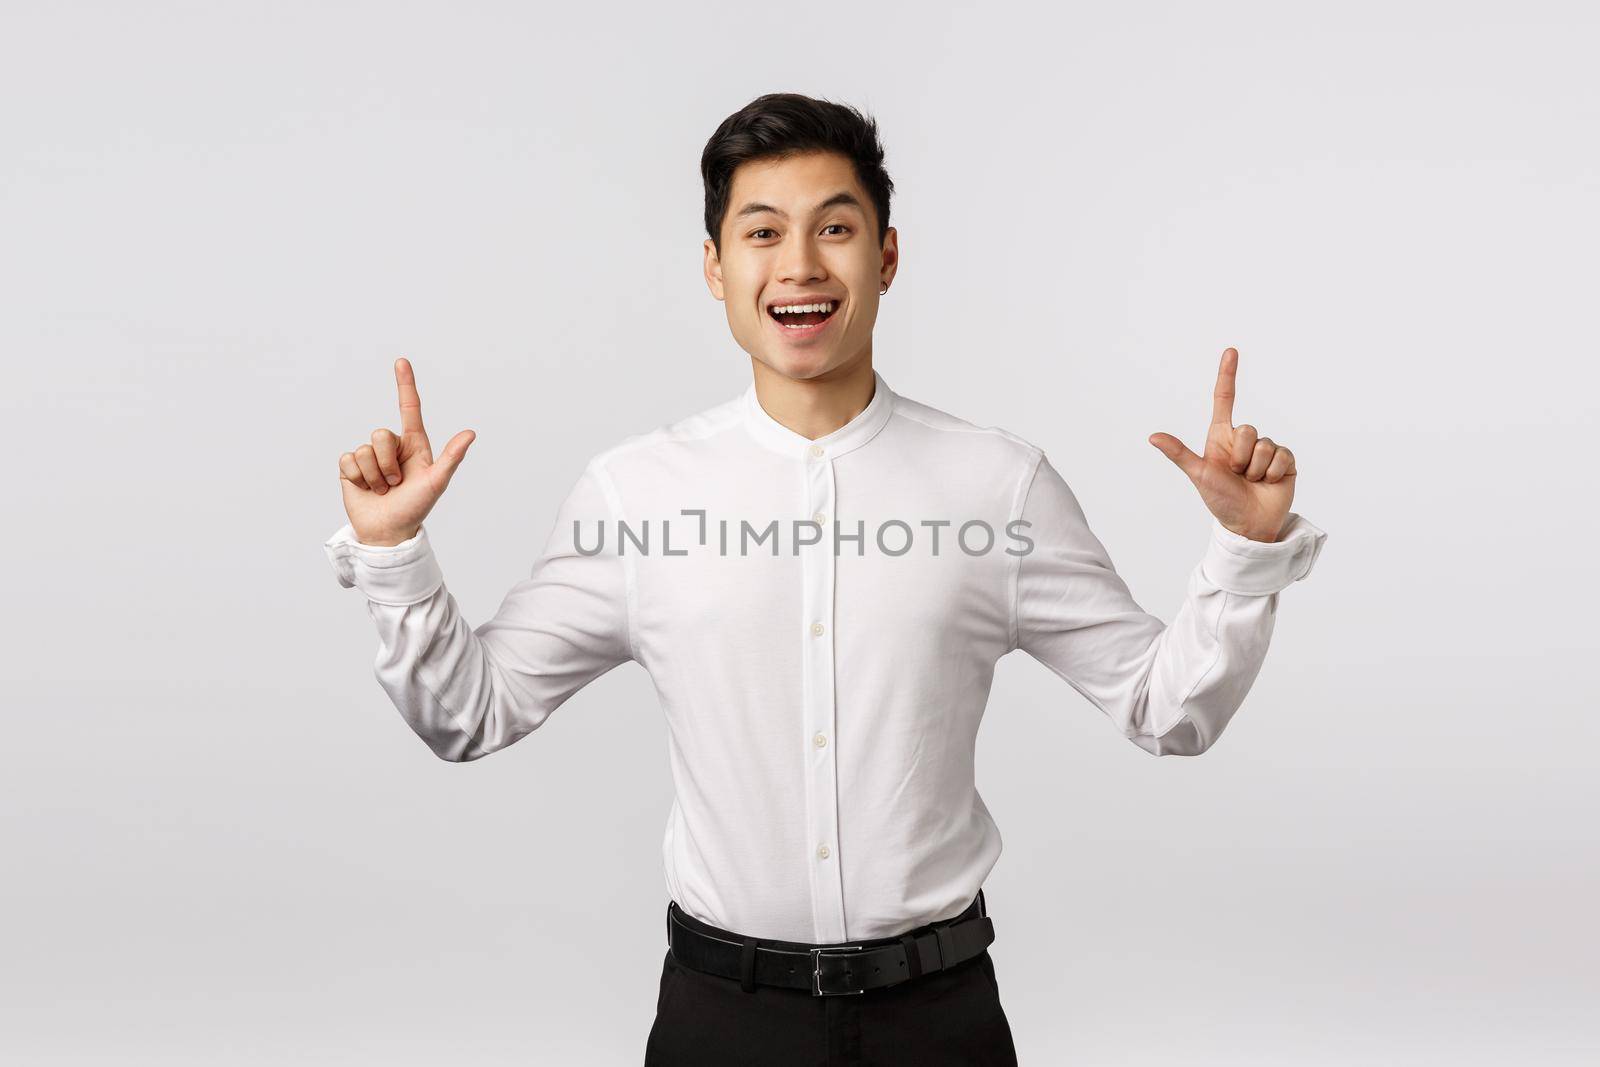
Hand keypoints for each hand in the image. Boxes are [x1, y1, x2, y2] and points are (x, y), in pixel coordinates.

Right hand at [337, 358, 475, 545]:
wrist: (388, 532)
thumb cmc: (416, 507)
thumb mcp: (436, 482)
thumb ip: (452, 457)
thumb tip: (471, 433)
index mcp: (414, 444)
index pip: (409, 408)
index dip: (405, 384)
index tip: (402, 361)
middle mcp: (392, 446)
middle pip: (381, 434)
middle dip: (388, 464)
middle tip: (396, 484)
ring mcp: (370, 456)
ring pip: (365, 449)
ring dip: (374, 475)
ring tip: (383, 489)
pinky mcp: (350, 467)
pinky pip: (348, 460)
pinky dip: (358, 478)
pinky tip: (366, 489)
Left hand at [1147, 347, 1296, 542]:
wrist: (1249, 525)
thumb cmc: (1220, 500)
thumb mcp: (1198, 475)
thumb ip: (1179, 454)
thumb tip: (1152, 437)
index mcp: (1221, 438)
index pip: (1225, 400)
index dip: (1227, 375)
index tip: (1230, 351)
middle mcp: (1244, 440)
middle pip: (1248, 429)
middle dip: (1241, 456)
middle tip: (1237, 475)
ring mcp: (1266, 449)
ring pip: (1264, 445)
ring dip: (1256, 469)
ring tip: (1251, 482)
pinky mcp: (1285, 460)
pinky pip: (1281, 455)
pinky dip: (1273, 473)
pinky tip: (1268, 483)